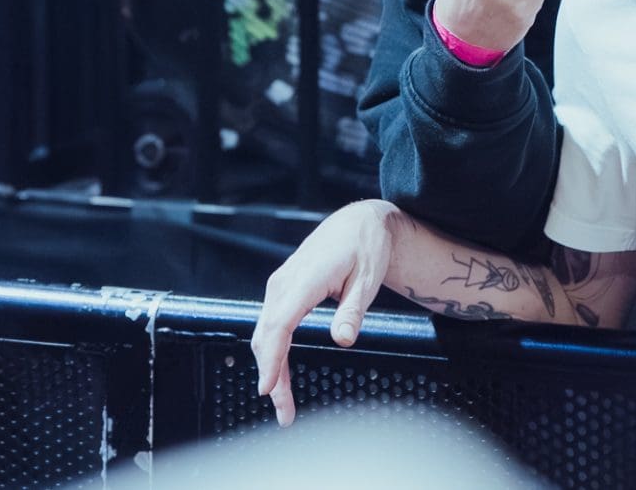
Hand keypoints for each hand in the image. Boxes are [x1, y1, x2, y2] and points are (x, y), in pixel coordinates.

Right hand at [251, 199, 401, 426]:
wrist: (359, 222)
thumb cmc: (366, 245)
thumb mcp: (369, 278)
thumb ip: (353, 310)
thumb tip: (343, 339)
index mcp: (304, 279)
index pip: (279, 325)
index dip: (271, 359)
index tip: (268, 389)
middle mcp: (284, 283)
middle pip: (267, 336)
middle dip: (272, 377)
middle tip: (285, 414)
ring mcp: (280, 286)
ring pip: (266, 334)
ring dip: (271, 369)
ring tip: (283, 403)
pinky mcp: (282, 291)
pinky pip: (272, 326)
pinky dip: (273, 353)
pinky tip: (280, 375)